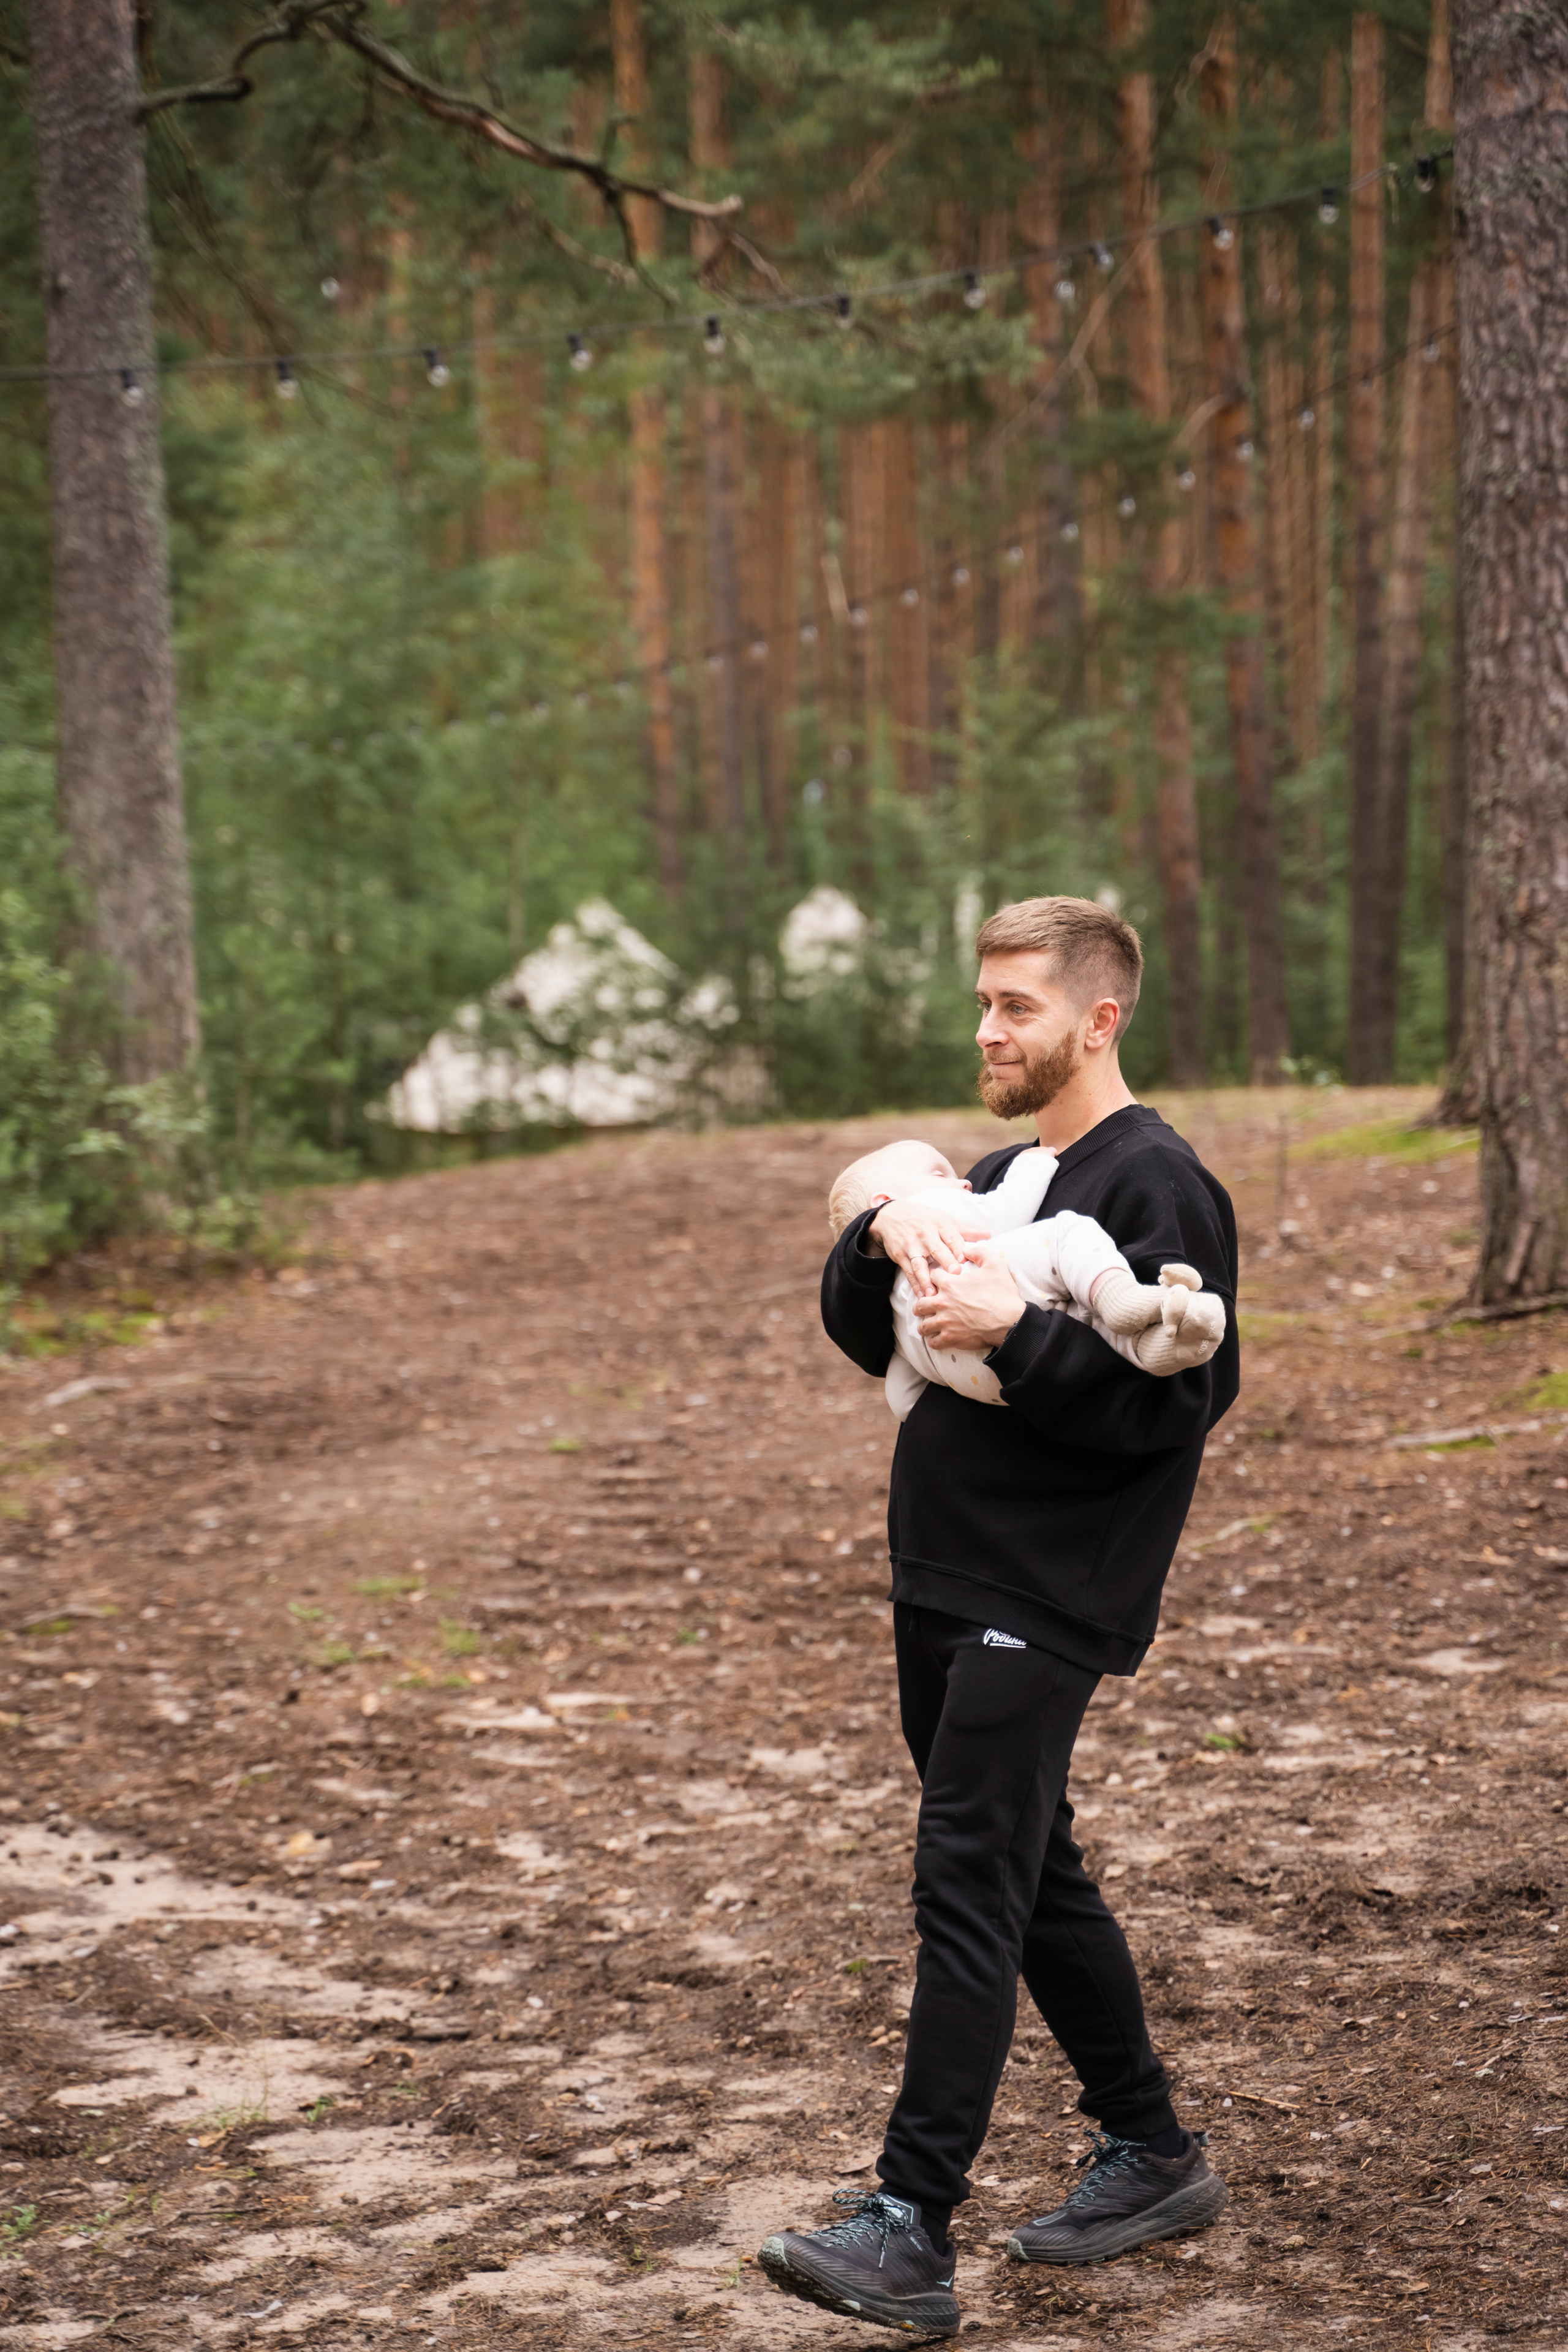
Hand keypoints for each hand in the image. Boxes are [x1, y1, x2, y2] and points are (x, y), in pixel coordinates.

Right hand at [867, 1198, 989, 1297]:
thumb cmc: (924, 1218)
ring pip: (920, 1264)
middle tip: (954, 1275)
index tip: (966, 1261)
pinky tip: (920, 1295)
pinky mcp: (900, 1255)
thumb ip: (965, 1230)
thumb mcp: (943, 1219)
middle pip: (937, 1250)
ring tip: (934, 1293)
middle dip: (946, 1262)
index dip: (959, 1249)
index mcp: (940, 1224)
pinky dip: (914, 1284)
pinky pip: (908, 1271)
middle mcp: (925, 1234)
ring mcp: (912, 1245)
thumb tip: (987, 1236)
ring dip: (926, 1279)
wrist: (892, 1215)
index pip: (952, 1237)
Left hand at [912, 1243, 1025, 1352]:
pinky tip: (938, 1337)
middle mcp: (942, 1303)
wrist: (1010, 1322)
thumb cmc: (1003, 1293)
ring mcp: (945, 1322)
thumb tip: (966, 1248)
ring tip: (929, 1323)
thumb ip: (979, 1252)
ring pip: (923, 1325)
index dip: (935, 1278)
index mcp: (950, 1284)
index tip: (938, 1282)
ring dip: (925, 1323)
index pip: (931, 1277)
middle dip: (923, 1303)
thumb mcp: (995, 1264)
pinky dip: (933, 1339)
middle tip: (927, 1305)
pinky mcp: (950, 1338)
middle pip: (920, 1303)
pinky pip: (932, 1342)